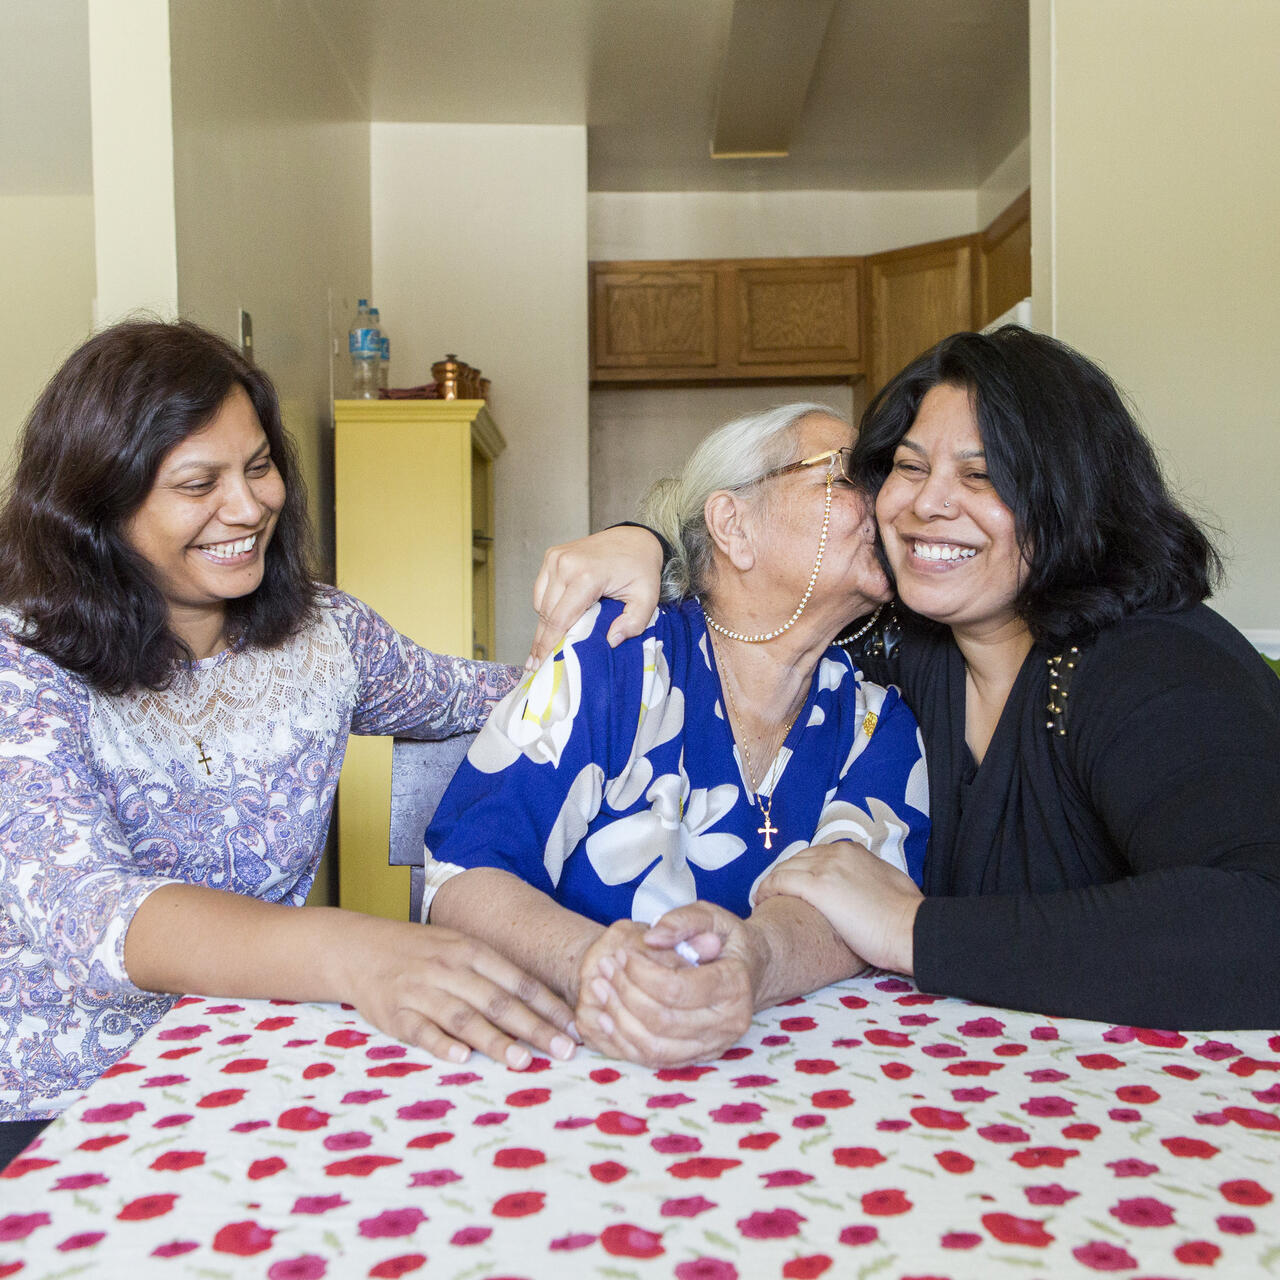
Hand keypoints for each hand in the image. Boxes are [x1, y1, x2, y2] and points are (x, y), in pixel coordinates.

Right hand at [336, 915, 578, 1069]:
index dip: (549, 1005)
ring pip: (464, 1017)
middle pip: (498, 1001)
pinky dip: (442, 1045)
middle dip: (534, 1027)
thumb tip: (546, 1004)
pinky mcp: (395, 1014)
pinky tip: (463, 1058)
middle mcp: (450, 968)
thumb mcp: (461, 948)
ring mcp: (421, 991)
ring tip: (523, 1060)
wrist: (361, 947)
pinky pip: (422, 1031)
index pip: (518, 980)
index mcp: (472, 950)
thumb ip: (497, 974)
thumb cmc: (424, 952)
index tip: (575, 1027)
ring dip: (495, 1040)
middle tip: (563, 1050)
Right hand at [529, 526, 662, 666]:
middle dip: (541, 641)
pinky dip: (546, 606)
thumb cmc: (641, 568)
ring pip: (541, 603)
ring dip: (545, 624)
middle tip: (534, 665)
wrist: (635, 539)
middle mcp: (566, 564)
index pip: (561, 618)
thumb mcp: (648, 598)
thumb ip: (634, 623)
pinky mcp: (552, 556)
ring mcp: (556, 558)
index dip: (548, 645)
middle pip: (547, 614)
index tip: (539, 665)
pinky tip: (556, 618)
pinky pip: (541, 590)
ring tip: (546, 646)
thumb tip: (610, 641)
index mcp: (587, 575)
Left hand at [576, 906, 761, 1066]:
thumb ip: (681, 920)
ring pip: (656, 1047)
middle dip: (625, 993)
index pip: (677, 988)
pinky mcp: (699, 1057)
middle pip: (663, 1020)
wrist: (752, 969)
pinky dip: (625, 1042)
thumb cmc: (726, 939)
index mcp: (734, 984)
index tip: (622, 954)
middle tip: (604, 967)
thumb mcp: (711, 916)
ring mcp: (715, 1045)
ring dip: (620, 1019)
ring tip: (599, 988)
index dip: (641, 973)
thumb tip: (651, 937)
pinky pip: (655, 1061)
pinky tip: (605, 1017)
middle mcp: (729, 1022)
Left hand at [756, 842, 921, 974]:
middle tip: (773, 894)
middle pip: (797, 860)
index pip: (814, 855)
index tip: (793, 886)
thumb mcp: (890, 884)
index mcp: (853, 851)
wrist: (910, 928)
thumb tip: (867, 888)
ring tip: (763, 899)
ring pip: (785, 869)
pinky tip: (761, 901)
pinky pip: (780, 881)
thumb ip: (871, 878)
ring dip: (771, 883)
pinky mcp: (817, 886)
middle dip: (784, 876)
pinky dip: (766, 889)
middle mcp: (837, 853)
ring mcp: (826, 868)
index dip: (800, 871)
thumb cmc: (906, 915)